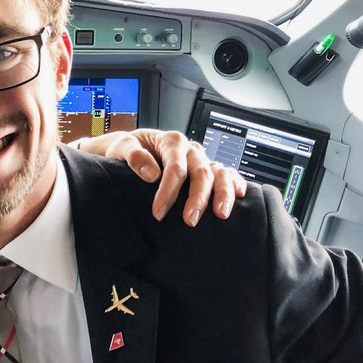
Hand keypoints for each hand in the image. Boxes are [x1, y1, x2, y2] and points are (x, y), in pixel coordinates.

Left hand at [71, 129, 246, 225]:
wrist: (129, 148)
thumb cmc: (125, 149)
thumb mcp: (121, 147)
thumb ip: (133, 155)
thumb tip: (152, 174)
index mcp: (171, 141)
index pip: (175, 167)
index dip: (168, 191)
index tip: (158, 212)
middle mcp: (190, 149)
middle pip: (200, 173)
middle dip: (197, 198)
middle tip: (190, 221)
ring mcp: (200, 159)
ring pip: (218, 173)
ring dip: (222, 193)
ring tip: (221, 215)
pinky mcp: (205, 168)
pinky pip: (226, 173)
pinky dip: (234, 182)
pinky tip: (240, 194)